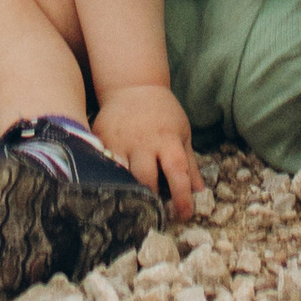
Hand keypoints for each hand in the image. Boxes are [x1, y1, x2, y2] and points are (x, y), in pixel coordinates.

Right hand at [94, 84, 198, 216]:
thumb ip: (190, 164)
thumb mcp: (182, 133)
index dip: (182, 197)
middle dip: (151, 200)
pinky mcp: (100, 139)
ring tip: (132, 207)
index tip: (183, 215)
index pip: (177, 172)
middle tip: (155, 215)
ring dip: (128, 193)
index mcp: (167, 139)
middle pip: (145, 179)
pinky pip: (101, 166)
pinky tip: (110, 190)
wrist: (133, 86)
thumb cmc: (162, 113)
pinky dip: (106, 179)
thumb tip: (200, 194)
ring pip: (120, 176)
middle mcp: (142, 141)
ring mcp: (119, 140)